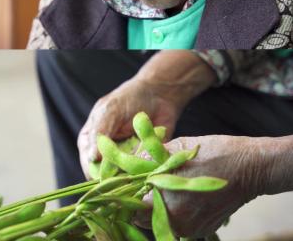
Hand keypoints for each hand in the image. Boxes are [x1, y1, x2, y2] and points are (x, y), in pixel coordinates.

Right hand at [77, 51, 216, 178]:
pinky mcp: (144, 162)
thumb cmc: (130, 98)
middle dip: (121, 175)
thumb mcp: (110, 111)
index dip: (98, 174)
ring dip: (136, 172)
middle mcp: (106, 154)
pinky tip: (154, 158)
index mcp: (90, 142)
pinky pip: (145, 173)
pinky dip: (150, 169)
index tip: (112, 176)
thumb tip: (91, 158)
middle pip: (107, 177)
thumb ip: (99, 133)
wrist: (160, 94)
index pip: (89, 166)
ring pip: (127, 178)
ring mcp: (125, 160)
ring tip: (145, 158)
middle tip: (133, 168)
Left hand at [135, 136, 270, 237]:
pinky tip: (179, 194)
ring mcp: (191, 228)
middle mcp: (178, 222)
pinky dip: (173, 211)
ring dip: (155, 207)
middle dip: (139, 201)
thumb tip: (128, 159)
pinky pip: (176, 223)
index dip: (125, 194)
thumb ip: (148, 156)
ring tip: (160, 187)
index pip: (131, 206)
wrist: (251, 167)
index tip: (126, 183)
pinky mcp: (201, 229)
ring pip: (159, 221)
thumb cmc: (215, 154)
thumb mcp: (176, 148)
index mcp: (168, 203)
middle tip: (142, 183)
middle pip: (143, 217)